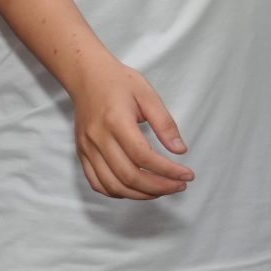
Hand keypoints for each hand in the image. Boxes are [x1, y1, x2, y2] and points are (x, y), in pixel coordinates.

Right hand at [70, 61, 192, 199]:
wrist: (86, 75)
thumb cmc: (119, 82)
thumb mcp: (148, 95)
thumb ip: (164, 123)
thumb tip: (180, 150)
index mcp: (116, 122)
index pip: (143, 156)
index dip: (168, 171)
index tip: (188, 175)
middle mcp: (98, 138)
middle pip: (128, 176)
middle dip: (159, 187)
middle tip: (179, 185)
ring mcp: (87, 148)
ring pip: (113, 185)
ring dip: (140, 194)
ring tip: (161, 190)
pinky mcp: (82, 153)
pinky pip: (97, 183)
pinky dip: (118, 192)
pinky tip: (136, 188)